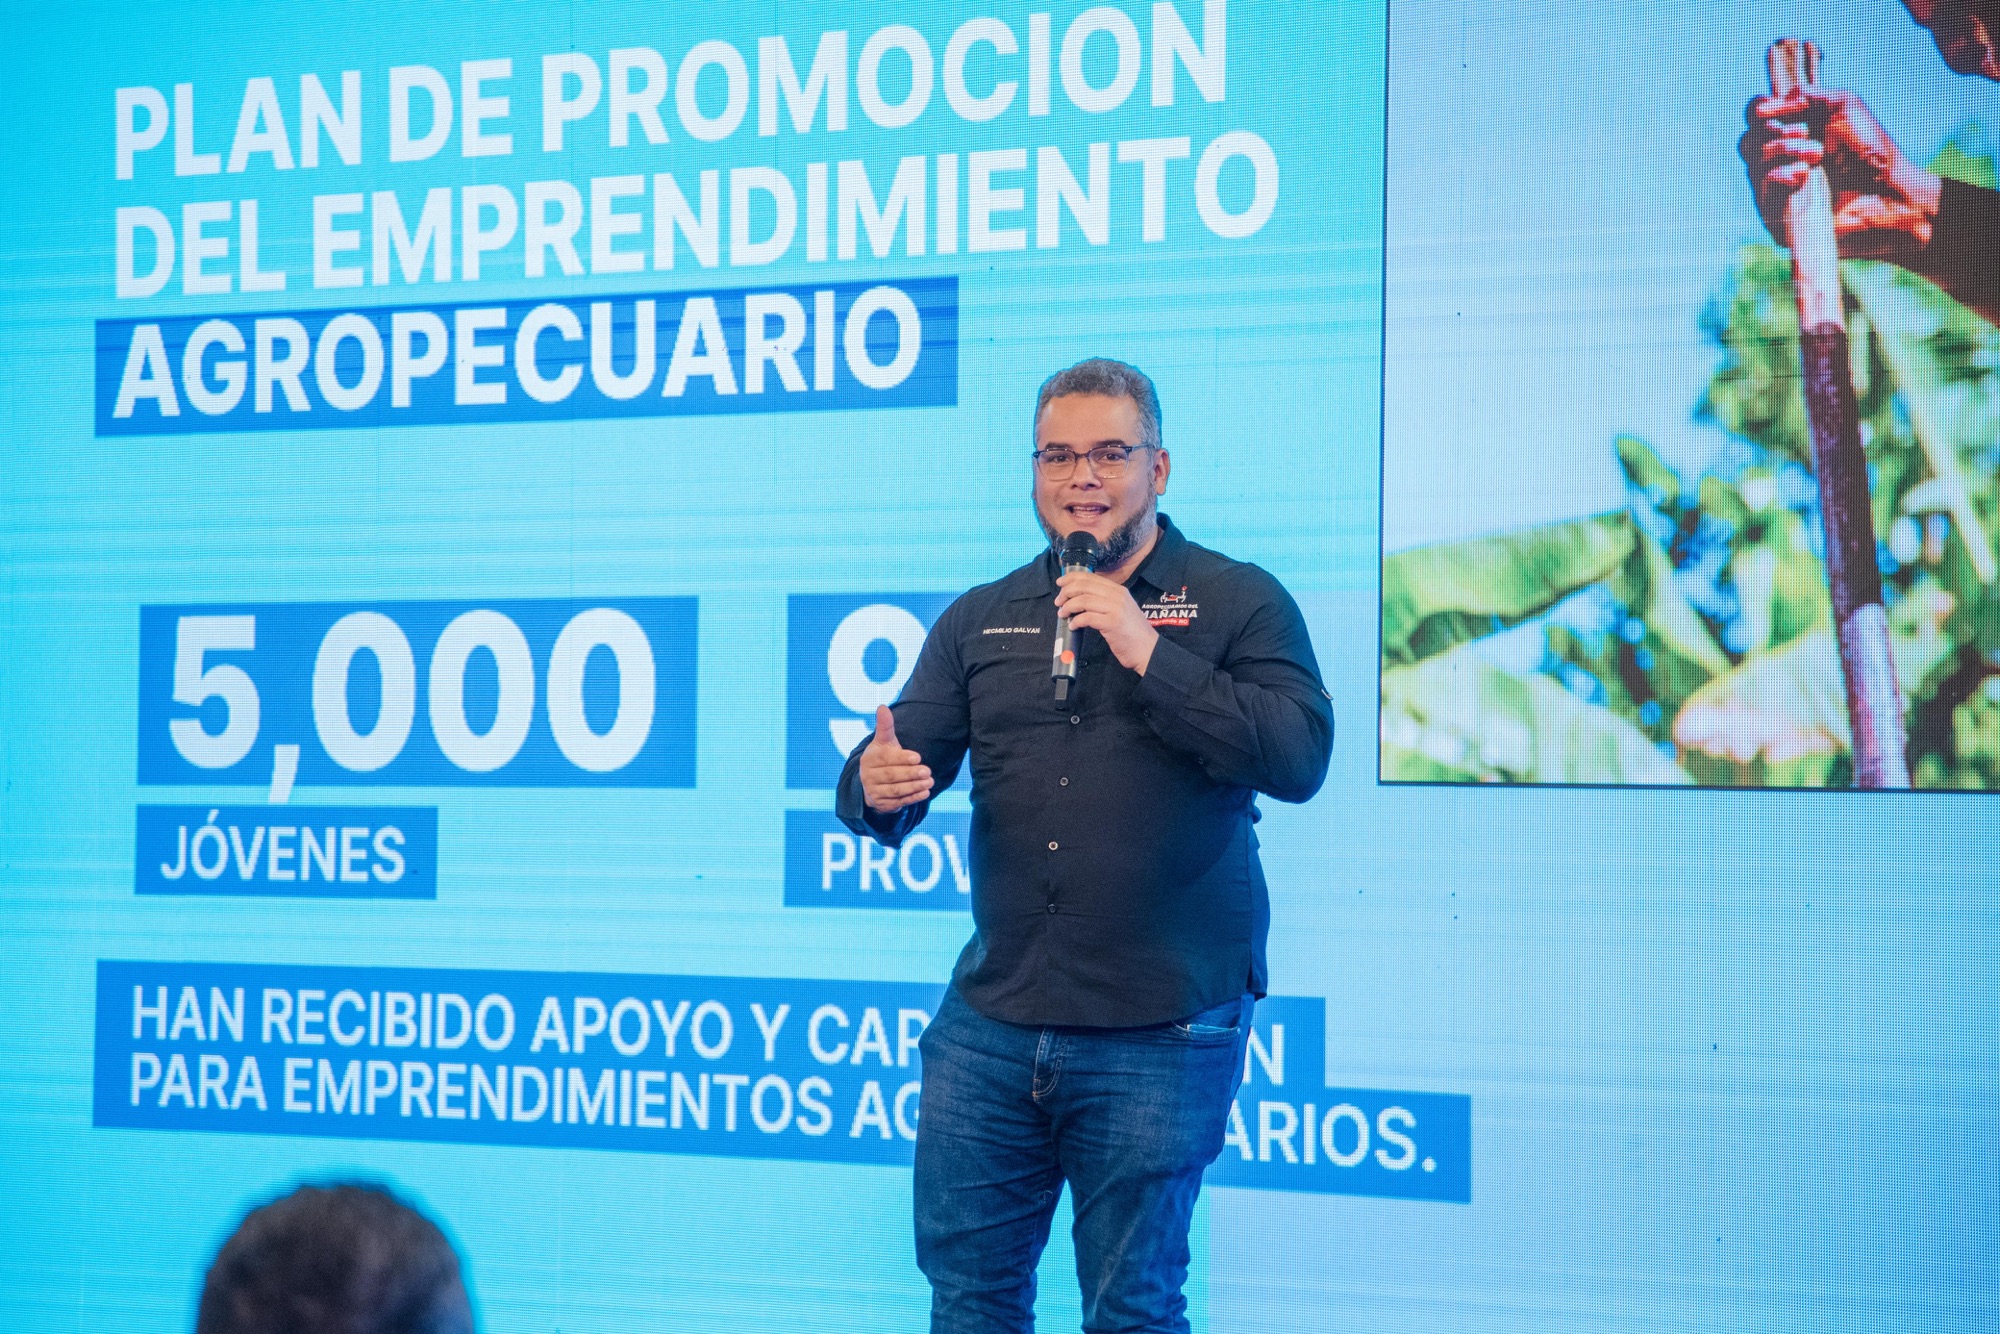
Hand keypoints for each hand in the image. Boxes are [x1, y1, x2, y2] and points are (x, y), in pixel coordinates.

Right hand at [859, 705, 932, 813]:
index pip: (886, 759)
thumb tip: (882, 707)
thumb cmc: (884, 757)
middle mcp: (868, 776)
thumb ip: (885, 726)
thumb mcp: (884, 742)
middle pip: (891, 775)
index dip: (902, 758)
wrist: (873, 782)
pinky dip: (912, 798)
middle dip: (911, 774)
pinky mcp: (881, 804)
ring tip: (930, 782)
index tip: (918, 757)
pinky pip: (898, 802)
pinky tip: (925, 793)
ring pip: (896, 790)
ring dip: (914, 787)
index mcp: (869, 758)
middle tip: (928, 771)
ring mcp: (873, 792)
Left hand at [1054, 571, 1159, 674]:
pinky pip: (1087, 618)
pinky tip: (1073, 626)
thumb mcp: (1120, 609)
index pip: (1091, 577)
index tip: (1060, 583)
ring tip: (1063, 614)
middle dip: (1066, 593)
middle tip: (1058, 602)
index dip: (1072, 578)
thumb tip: (1079, 597)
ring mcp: (1116, 609)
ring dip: (1068, 607)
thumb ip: (1104, 601)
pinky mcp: (1113, 623)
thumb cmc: (1131, 633)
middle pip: (1085, 586)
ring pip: (1084, 600)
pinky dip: (1076, 621)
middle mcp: (1118, 596)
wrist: (1148, 649)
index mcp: (1118, 590)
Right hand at [1740, 86, 1942, 265]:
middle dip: (1773, 132)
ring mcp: (1778, 188)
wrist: (1887, 191)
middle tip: (1805, 135)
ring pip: (1754, 164)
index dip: (1758, 110)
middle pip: (1748, 140)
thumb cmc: (1872, 151)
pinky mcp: (1779, 214)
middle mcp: (1781, 160)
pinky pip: (1762, 190)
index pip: (1756, 118)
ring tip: (1816, 155)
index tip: (1773, 110)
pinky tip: (1803, 176)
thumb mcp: (1844, 106)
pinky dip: (1780, 176)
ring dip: (1782, 151)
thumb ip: (1808, 95)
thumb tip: (1769, 105)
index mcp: (1794, 132)